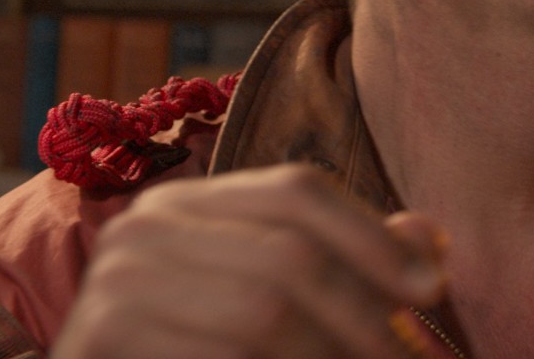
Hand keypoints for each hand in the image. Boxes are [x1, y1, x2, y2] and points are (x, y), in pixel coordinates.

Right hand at [53, 164, 447, 357]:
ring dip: (329, 355)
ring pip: (262, 313)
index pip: (297, 191)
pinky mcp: (100, 341)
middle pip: (288, 254)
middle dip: (364, 314)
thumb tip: (431, 240)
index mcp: (189, 202)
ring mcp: (114, 286)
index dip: (373, 237)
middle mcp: (144, 228)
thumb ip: (347, 263)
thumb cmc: (200, 351)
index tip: (433, 290)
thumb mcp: (274, 299)